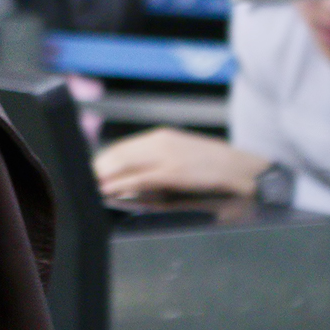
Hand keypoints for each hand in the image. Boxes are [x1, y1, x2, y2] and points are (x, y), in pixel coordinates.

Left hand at [92, 126, 270, 198]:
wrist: (245, 170)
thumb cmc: (216, 168)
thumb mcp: (183, 159)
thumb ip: (157, 166)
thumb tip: (131, 182)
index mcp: (162, 138)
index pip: (122, 148)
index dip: (103, 163)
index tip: (91, 174)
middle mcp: (161, 141)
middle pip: (117, 154)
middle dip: (99, 170)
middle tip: (84, 184)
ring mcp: (167, 156)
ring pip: (124, 163)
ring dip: (104, 177)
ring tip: (91, 189)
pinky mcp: (174, 172)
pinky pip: (140, 178)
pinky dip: (121, 185)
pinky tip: (109, 192)